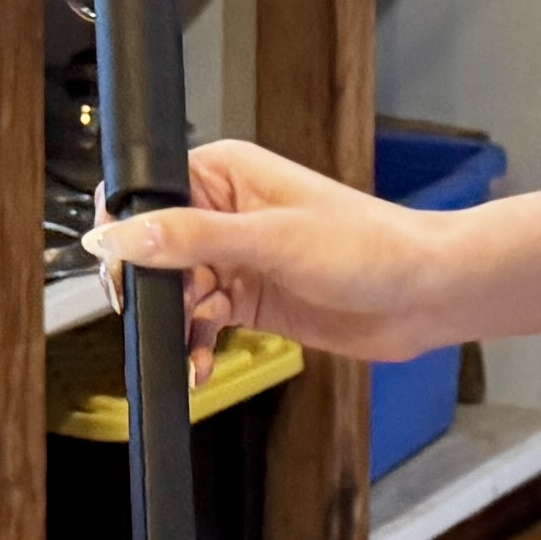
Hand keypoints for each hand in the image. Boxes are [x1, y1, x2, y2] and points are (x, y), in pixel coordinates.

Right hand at [85, 136, 464, 361]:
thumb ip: (189, 238)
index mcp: (226, 174)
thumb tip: (117, 236)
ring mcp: (237, 259)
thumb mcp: (270, 240)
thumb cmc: (368, 246)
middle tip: (154, 315)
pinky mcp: (250, 300)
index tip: (119, 268)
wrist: (423, 295)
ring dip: (171, 322)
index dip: (126, 229)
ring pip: (174, 290)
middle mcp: (225, 212)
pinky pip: (200, 323)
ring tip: (184, 346)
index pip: (150, 192)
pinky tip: (197, 365)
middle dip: (148, 285)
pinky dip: (193, 345)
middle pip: (154, 247)